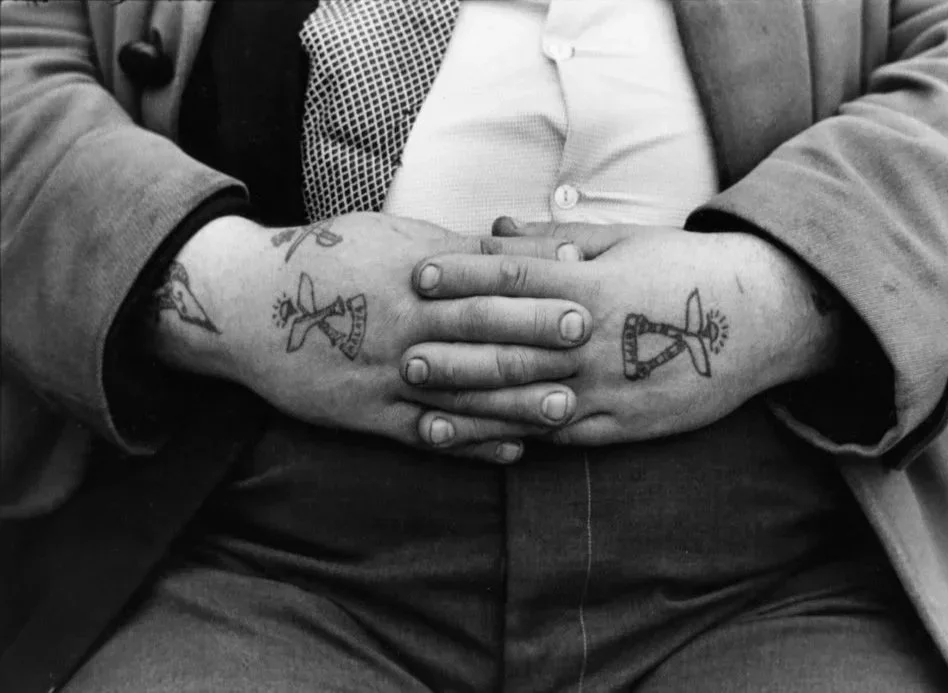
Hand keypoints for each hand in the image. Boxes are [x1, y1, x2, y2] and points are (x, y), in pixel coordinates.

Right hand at [148, 213, 591, 462]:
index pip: (483, 281)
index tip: (582, 291)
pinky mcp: (366, 414)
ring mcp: (384, 373)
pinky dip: (469, 444)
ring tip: (564, 408)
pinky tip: (511, 450)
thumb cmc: (328, 261)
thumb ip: (453, 251)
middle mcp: (401, 324)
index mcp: (410, 275)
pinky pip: (425, 433)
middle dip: (536, 338)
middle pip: (479, 333)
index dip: (534, 287)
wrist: (246, 305)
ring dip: (514, 401)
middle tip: (586, 343)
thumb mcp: (388, 240)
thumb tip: (520, 246)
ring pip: (461, 391)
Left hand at [406, 219, 843, 444]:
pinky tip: (484, 444)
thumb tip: (494, 227)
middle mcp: (595, 341)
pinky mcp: (624, 425)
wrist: (761, 317)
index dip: (463, 276)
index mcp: (592, 286)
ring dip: (473, 408)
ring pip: (528, 401)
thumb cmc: (686, 269)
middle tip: (404, 354)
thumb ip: (554, 238)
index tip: (420, 274)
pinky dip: (521, 439)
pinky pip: (564, 436)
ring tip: (423, 413)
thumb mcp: (624, 241)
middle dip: (453, 351)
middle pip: (510, 346)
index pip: (513, 280)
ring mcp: (609, 389)